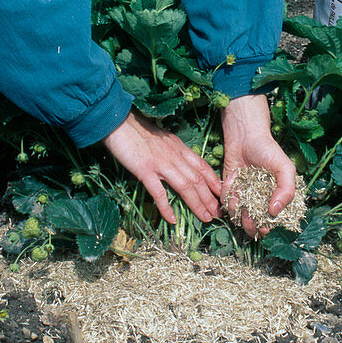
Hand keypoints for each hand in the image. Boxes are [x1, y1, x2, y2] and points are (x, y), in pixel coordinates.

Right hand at [103, 110, 222, 224]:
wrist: (119, 121)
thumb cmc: (137, 129)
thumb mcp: (163, 138)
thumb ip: (173, 150)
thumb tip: (181, 163)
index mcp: (179, 148)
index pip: (203, 166)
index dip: (215, 181)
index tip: (222, 194)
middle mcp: (174, 156)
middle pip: (198, 180)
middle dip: (210, 198)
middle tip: (218, 214)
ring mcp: (160, 163)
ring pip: (185, 186)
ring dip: (197, 204)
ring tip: (205, 218)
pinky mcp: (145, 170)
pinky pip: (159, 192)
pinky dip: (166, 207)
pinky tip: (172, 220)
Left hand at [220, 93, 295, 237]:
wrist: (245, 135)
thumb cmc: (268, 150)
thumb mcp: (285, 168)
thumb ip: (287, 190)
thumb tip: (275, 212)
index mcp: (276, 197)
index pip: (273, 221)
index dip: (268, 228)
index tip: (265, 229)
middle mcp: (260, 200)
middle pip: (254, 224)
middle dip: (251, 226)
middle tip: (250, 221)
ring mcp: (244, 195)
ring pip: (238, 215)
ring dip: (237, 212)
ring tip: (240, 197)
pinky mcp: (230, 188)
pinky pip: (226, 200)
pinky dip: (228, 195)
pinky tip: (233, 180)